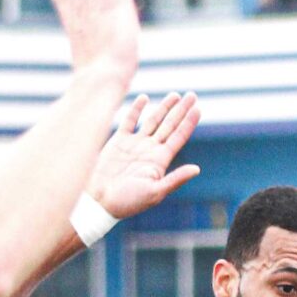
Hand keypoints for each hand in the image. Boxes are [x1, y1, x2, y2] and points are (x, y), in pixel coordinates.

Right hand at [88, 93, 201, 220]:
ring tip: (175, 95)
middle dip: (180, 110)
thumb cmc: (127, 202)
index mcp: (160, 161)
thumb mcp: (154, 192)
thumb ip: (175, 179)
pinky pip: (130, 121)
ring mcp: (134, 145)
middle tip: (192, 95)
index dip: (188, 122)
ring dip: (164, 107)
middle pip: (169, 125)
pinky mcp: (118, 142)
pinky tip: (145, 98)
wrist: (98, 201)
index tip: (198, 108)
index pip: (178, 137)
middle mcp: (149, 150)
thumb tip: (197, 169)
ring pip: (153, 120)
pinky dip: (137, 109)